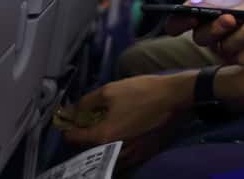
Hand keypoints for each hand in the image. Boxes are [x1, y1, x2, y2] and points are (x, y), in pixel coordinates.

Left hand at [62, 75, 184, 147]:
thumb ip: (86, 102)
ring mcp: (130, 154)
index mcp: (103, 136)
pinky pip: (123, 154)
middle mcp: (114, 151)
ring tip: (105, 124)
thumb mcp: (110, 90)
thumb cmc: (142, 92)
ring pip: (107, 152)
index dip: (68, 126)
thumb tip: (74, 111)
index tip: (68, 118)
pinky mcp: (144, 152)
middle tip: (88, 118)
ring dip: (102, 140)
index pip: (74, 137)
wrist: (175, 97)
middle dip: (86, 133)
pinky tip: (122, 130)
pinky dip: (117, 145)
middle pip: (90, 146)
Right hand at [166, 0, 243, 64]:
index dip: (177, 25)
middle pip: (201, 39)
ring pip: (226, 48)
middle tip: (230, 17)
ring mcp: (221, 47)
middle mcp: (205, 33)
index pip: (174, 26)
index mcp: (193, 14)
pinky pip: (243, 57)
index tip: (191, 17)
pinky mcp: (239, 56)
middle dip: (216, 28)